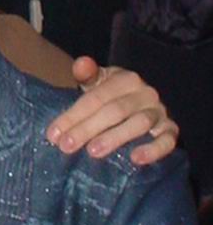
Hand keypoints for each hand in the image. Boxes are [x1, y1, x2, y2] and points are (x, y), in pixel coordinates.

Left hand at [46, 57, 178, 164]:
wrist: (138, 109)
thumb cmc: (110, 99)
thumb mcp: (97, 85)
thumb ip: (87, 75)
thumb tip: (81, 64)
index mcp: (126, 80)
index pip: (97, 97)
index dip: (73, 115)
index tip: (53, 134)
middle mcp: (145, 94)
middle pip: (115, 110)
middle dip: (88, 128)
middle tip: (67, 146)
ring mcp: (160, 113)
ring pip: (139, 124)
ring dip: (115, 138)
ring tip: (93, 152)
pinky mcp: (170, 131)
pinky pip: (167, 141)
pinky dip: (153, 150)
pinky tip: (136, 159)